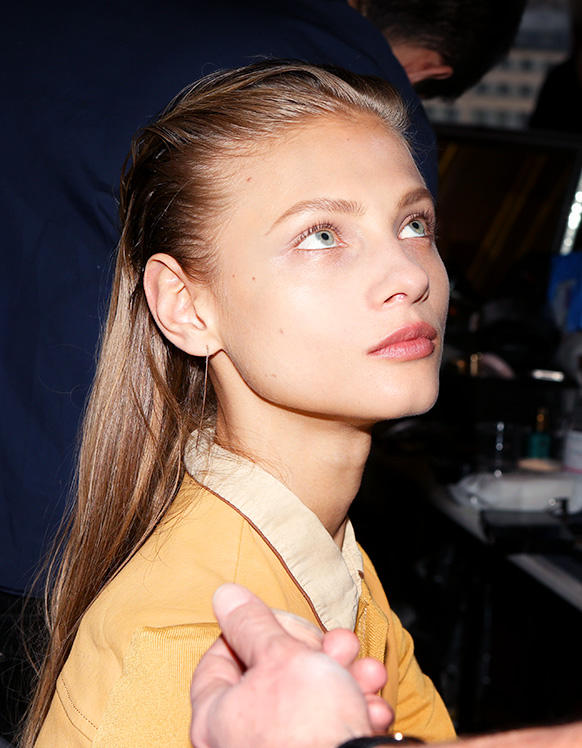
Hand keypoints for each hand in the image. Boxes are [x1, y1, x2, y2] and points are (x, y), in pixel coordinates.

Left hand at [190, 583, 392, 747]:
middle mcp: (240, 740)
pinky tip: (371, 706)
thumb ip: (251, 623)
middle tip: (336, 644)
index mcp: (215, 715)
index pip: (220, 655)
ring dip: (343, 676)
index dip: (252, 630)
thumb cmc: (308, 725)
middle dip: (314, 650)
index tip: (281, 624)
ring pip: (309, 698)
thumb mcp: (279, 655)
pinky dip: (352, 710)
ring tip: (365, 671)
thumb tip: (224, 596)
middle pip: (273, 674)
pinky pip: (329, 727)